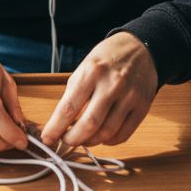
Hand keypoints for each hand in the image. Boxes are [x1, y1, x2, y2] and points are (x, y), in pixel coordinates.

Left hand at [40, 32, 157, 148]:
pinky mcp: (142, 107)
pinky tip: (102, 136)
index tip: (47, 138)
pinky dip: (109, 141)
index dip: (55, 128)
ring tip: (83, 138)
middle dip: (72, 139)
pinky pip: (123, 135)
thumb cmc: (107, 59)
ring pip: (106, 133)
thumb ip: (73, 95)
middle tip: (66, 140)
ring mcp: (129, 96)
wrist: (140, 48)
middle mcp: (112, 84)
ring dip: (90, 142)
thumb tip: (60, 125)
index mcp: (92, 72)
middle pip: (88, 125)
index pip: (68, 108)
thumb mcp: (84, 68)